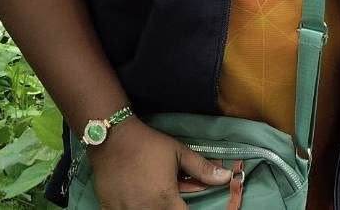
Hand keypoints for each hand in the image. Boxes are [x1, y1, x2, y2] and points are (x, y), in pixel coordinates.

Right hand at [90, 119, 232, 208]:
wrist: (112, 138)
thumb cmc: (148, 145)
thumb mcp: (178, 153)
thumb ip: (202, 169)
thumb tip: (227, 177)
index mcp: (166, 200)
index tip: (184, 203)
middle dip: (171, 209)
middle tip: (168, 197)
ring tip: (153, 197)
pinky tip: (136, 201)